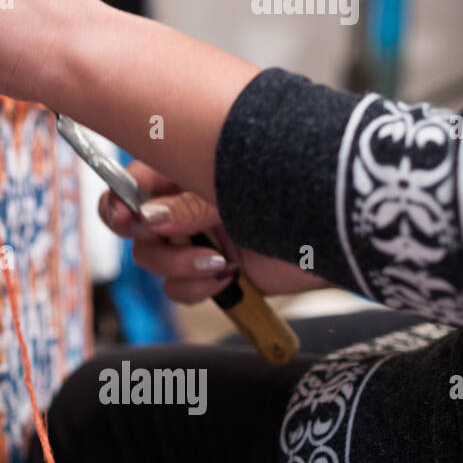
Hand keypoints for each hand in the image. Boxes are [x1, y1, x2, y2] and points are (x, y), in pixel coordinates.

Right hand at [100, 161, 327, 303]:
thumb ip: (185, 206)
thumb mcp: (232, 192)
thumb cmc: (295, 191)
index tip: (125, 216)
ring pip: (154, 261)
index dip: (119, 202)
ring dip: (180, 266)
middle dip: (154, 241)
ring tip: (217, 263)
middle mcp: (186, 206)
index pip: (131, 184)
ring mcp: (200, 239)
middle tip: (167, 239)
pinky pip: (180, 289)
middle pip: (134, 229)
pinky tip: (229, 277)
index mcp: (186, 172)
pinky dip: (198, 287)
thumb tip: (145, 216)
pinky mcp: (215, 273)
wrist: (343, 234)